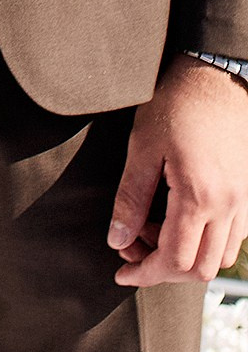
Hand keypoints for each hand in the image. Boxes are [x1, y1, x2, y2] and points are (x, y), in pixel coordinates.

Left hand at [108, 55, 247, 286]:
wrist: (214, 77)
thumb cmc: (176, 105)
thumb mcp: (141, 149)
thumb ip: (130, 199)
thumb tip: (117, 240)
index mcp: (199, 197)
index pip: (174, 260)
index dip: (145, 275)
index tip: (121, 274)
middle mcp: (228, 207)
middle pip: (200, 269)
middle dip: (163, 270)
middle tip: (131, 250)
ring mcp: (243, 202)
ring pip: (220, 258)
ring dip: (185, 258)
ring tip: (152, 231)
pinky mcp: (247, 193)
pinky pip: (232, 238)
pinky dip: (205, 242)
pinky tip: (177, 220)